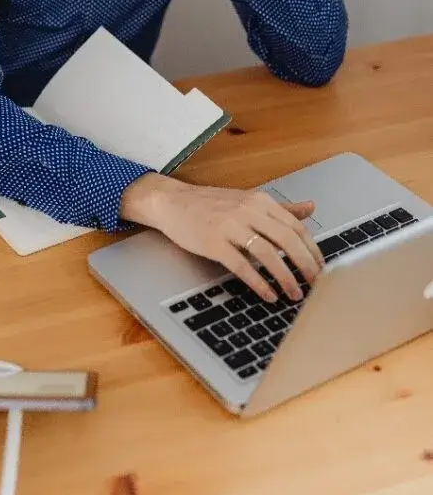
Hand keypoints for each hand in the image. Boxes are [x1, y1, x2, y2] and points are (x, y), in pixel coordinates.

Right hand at [120, 174, 323, 301]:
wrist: (171, 201)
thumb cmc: (210, 204)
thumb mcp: (248, 200)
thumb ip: (280, 207)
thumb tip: (310, 208)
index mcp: (259, 200)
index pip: (296, 226)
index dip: (312, 249)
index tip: (322, 268)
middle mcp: (248, 210)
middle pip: (287, 240)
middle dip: (306, 265)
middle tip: (317, 285)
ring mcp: (230, 225)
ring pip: (267, 254)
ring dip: (286, 277)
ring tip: (295, 294)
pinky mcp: (213, 242)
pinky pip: (242, 266)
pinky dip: (259, 282)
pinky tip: (268, 294)